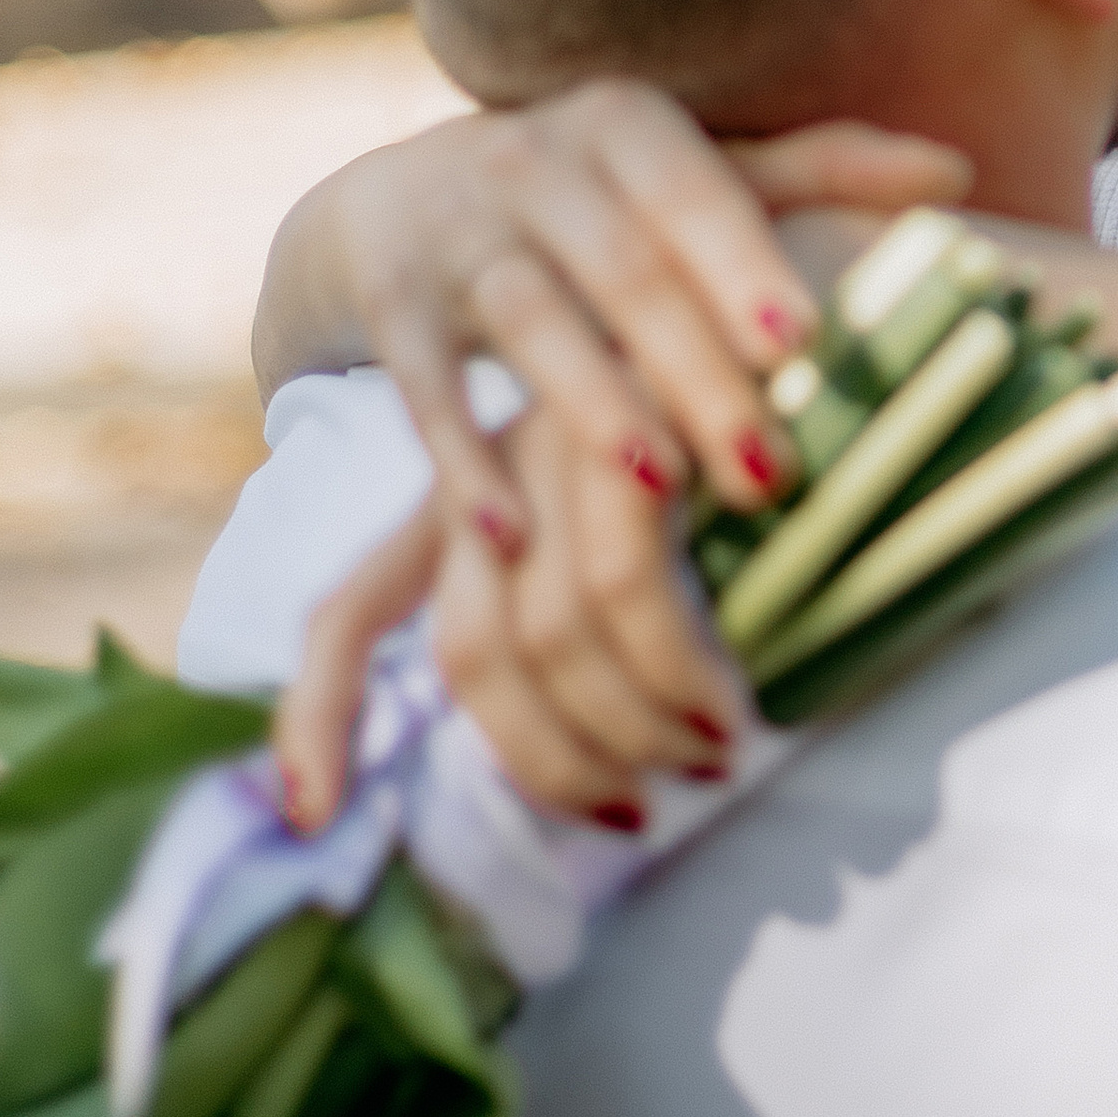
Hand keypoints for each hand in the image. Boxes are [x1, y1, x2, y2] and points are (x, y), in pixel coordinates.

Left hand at [275, 410, 745, 832]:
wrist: (810, 300)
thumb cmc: (752, 436)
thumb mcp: (659, 529)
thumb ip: (613, 619)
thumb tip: (615, 767)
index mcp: (468, 497)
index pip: (350, 615)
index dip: (314, 718)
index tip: (306, 815)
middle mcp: (489, 467)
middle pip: (471, 653)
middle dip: (549, 763)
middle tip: (635, 810)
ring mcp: (552, 437)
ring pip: (547, 635)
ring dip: (632, 728)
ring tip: (712, 753)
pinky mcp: (622, 421)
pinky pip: (621, 591)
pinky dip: (674, 673)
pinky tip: (728, 705)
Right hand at [288, 87, 968, 562]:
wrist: (393, 206)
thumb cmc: (593, 202)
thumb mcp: (688, 173)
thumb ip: (814, 173)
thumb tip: (955, 171)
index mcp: (624, 126)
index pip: (693, 192)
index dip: (744, 261)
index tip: (807, 339)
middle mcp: (531, 160)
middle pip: (621, 267)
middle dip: (694, 369)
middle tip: (769, 467)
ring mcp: (451, 232)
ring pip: (527, 317)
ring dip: (590, 404)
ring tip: (657, 484)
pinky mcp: (383, 306)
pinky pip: (423, 386)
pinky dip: (461, 462)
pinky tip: (510, 539)